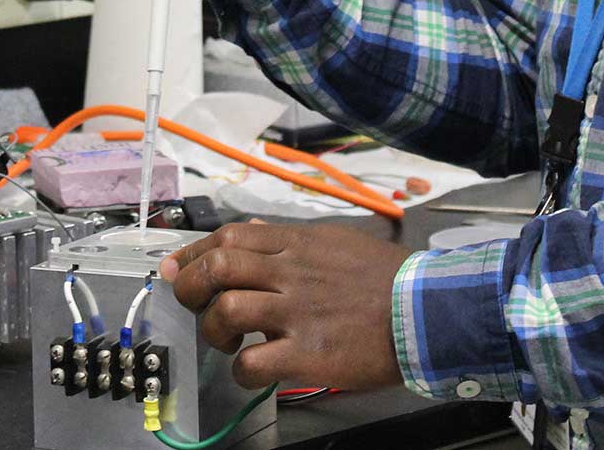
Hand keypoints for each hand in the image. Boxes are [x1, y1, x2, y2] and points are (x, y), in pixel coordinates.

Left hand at [161, 222, 409, 390]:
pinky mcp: (308, 353)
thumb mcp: (338, 241)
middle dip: (190, 285)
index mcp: (299, 243)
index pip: (231, 236)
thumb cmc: (387, 279)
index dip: (194, 252)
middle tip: (190, 302)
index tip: (177, 267)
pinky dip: (240, 370)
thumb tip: (259, 233)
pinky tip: (251, 369)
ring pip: (228, 310)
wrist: (427, 311)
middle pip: (219, 266)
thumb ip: (295, 240)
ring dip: (213, 328)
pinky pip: (252, 363)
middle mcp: (291, 272)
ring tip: (226, 339)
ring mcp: (297, 313)